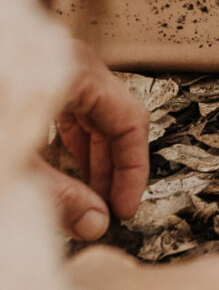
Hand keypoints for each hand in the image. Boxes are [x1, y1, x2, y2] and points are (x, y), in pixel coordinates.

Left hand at [41, 45, 150, 241]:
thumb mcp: (15, 165)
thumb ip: (57, 196)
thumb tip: (95, 224)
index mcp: (75, 73)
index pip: (130, 122)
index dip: (133, 171)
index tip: (124, 209)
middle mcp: (70, 65)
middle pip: (113, 118)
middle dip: (112, 170)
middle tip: (107, 211)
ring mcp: (53, 71)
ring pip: (92, 116)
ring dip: (94, 159)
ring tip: (89, 199)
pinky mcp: (34, 83)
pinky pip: (70, 111)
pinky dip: (73, 144)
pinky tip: (68, 171)